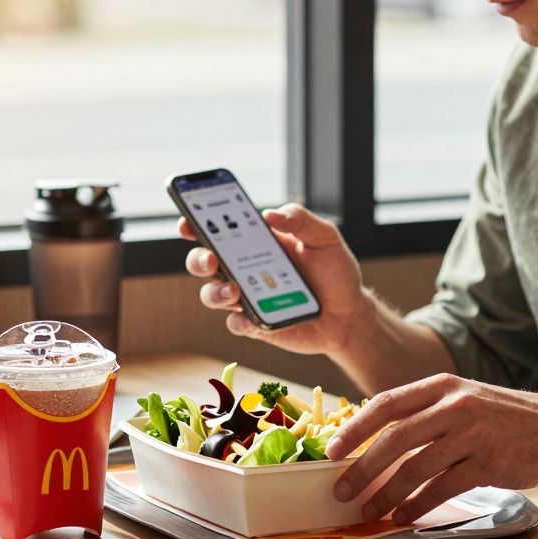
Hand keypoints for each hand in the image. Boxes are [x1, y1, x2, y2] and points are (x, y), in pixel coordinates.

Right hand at [179, 203, 370, 356]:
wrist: (349, 314)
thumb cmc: (335, 272)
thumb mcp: (325, 238)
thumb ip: (301, 220)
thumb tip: (270, 214)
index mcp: (256, 242)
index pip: (218, 229)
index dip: (196, 223)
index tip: (188, 221)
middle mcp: (244, 268)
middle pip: (204, 262)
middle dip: (199, 259)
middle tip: (211, 259)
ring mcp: (247, 297)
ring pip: (212, 294)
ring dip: (216, 292)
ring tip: (235, 291)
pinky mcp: (255, 324)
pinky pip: (235, 324)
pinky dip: (239, 321)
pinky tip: (249, 318)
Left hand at [325, 374, 537, 524]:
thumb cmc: (508, 417)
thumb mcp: (465, 398)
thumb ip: (427, 412)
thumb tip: (377, 439)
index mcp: (442, 386)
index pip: (386, 404)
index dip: (354, 428)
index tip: (331, 450)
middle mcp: (455, 405)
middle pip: (394, 438)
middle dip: (362, 467)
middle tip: (341, 489)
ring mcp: (473, 434)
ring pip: (415, 467)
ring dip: (386, 493)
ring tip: (368, 510)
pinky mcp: (489, 464)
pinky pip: (442, 488)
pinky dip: (418, 505)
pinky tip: (404, 517)